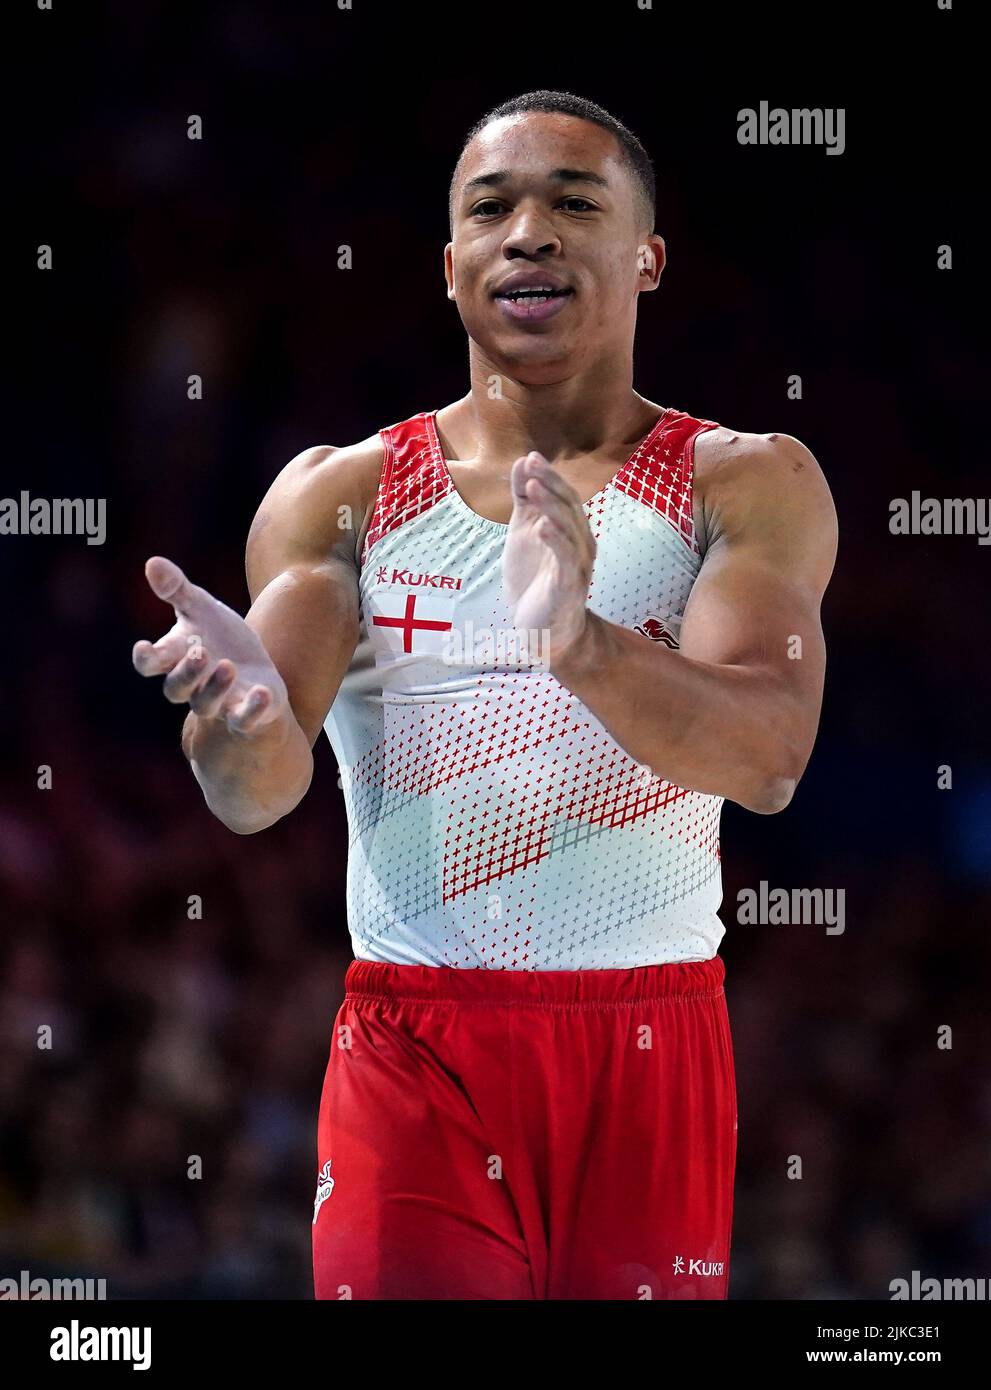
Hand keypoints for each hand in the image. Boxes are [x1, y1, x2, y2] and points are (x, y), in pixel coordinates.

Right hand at [132, 556, 288, 733]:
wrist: (258, 666)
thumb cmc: (221, 637)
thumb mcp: (202, 608)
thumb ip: (177, 589)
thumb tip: (152, 562)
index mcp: (177, 658)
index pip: (151, 664)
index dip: (146, 659)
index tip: (144, 647)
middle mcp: (193, 685)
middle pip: (176, 689)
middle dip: (186, 673)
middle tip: (201, 652)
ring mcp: (219, 702)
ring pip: (206, 706)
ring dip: (215, 688)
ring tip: (228, 667)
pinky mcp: (247, 712)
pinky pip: (245, 720)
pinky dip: (253, 709)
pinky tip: (263, 692)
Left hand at [502, 452, 594, 663]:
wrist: (544, 631)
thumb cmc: (536, 580)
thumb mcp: (524, 533)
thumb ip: (525, 502)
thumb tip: (522, 463)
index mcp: (571, 530)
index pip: (564, 496)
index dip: (549, 476)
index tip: (530, 458)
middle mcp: (581, 544)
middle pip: (569, 507)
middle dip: (550, 484)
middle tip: (532, 466)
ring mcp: (576, 565)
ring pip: (568, 529)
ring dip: (551, 507)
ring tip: (533, 488)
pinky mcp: (568, 587)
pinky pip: (565, 560)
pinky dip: (555, 541)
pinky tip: (542, 527)